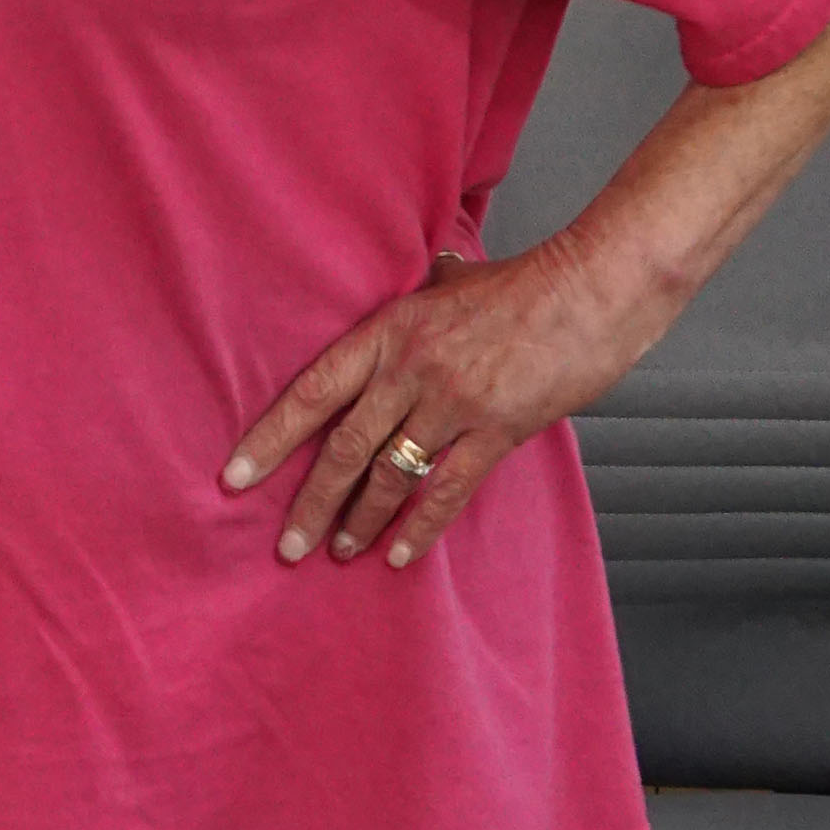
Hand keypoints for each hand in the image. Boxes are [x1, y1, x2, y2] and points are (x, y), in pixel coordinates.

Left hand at [222, 232, 670, 572]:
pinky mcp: (497, 430)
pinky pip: (448, 490)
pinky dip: (421, 528)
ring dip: (360, 521)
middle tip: (285, 545)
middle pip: (344, 446)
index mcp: (389, 331)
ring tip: (337, 553)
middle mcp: (410, 370)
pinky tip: (399, 557)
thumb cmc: (526, 280)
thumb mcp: (455, 279)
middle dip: (309, 502)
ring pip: (390, 476)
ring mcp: (453, 403)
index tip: (235, 475)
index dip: (270, 437)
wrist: (594, 286)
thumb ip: (430, 290)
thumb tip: (432, 272)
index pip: (312, 391)